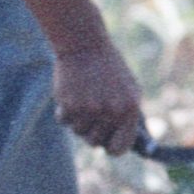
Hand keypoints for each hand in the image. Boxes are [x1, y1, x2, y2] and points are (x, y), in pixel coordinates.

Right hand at [53, 39, 143, 154]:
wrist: (84, 45)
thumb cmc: (108, 68)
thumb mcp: (128, 89)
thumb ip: (128, 116)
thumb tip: (126, 143)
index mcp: (130, 109)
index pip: (120, 146)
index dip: (111, 147)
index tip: (105, 145)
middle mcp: (111, 112)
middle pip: (95, 142)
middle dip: (90, 131)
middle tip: (89, 115)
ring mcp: (90, 110)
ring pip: (78, 132)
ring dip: (77, 120)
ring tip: (80, 99)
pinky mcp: (70, 105)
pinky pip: (64, 121)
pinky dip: (63, 111)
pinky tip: (69, 94)